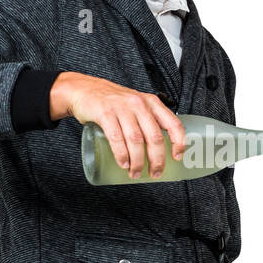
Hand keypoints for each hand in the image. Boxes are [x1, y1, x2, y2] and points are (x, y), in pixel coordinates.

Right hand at [49, 71, 185, 178]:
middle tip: (155, 173)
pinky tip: (123, 163)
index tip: (177, 157)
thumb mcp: (136, 104)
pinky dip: (121, 155)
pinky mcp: (105, 113)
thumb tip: (160, 149)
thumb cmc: (112, 101)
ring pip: (136, 140)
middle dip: (157, 160)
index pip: (173, 123)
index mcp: (151, 103)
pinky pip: (116, 138)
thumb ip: (148, 120)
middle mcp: (139, 104)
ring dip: (138, 161)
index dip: (178, 142)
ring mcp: (121, 108)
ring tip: (135, 173)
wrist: (83, 89)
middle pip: (154, 137)